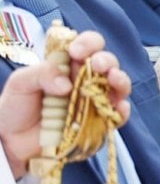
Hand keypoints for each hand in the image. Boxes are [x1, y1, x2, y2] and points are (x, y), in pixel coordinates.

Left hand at [0, 31, 131, 179]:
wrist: (13, 140)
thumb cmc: (16, 107)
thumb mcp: (20, 83)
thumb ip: (41, 74)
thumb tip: (67, 84)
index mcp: (68, 65)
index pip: (86, 46)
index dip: (87, 43)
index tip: (76, 52)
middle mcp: (85, 80)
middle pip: (107, 63)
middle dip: (106, 60)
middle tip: (96, 65)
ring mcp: (94, 102)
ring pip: (118, 87)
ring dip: (120, 81)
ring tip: (114, 79)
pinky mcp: (99, 124)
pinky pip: (117, 116)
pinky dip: (122, 111)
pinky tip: (119, 107)